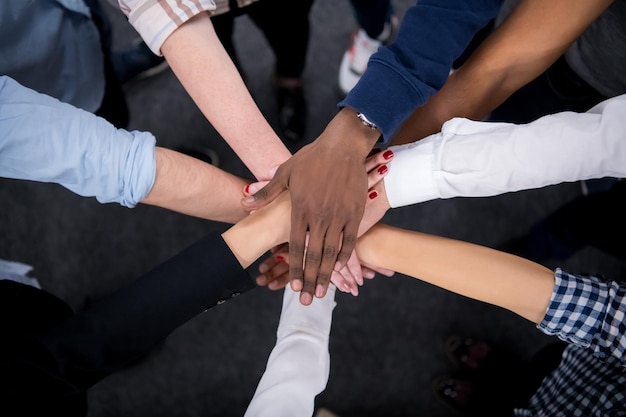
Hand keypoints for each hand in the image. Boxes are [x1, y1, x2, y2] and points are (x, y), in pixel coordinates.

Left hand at [242, 109, 381, 304]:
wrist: (343, 146)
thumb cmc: (312, 158)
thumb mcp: (284, 172)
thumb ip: (266, 193)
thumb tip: (244, 205)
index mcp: (300, 209)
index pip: (294, 247)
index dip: (293, 269)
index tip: (292, 287)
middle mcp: (319, 217)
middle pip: (313, 256)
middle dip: (309, 280)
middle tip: (307, 300)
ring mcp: (338, 216)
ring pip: (332, 253)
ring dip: (327, 274)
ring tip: (322, 292)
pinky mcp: (354, 213)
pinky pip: (349, 241)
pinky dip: (345, 257)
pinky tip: (340, 268)